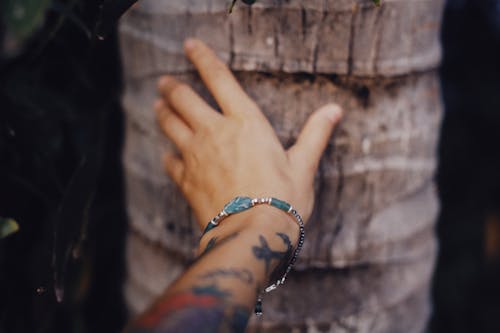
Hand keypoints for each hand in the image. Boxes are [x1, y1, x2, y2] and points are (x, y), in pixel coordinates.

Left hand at [155, 38, 341, 231]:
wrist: (252, 234)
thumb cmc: (283, 199)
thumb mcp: (304, 165)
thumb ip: (316, 134)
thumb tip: (334, 110)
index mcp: (246, 122)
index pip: (219, 79)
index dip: (202, 58)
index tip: (190, 45)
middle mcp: (215, 133)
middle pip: (183, 99)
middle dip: (172, 87)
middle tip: (164, 82)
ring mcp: (196, 156)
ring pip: (170, 124)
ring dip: (162, 112)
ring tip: (158, 105)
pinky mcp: (186, 181)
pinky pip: (170, 162)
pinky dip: (168, 155)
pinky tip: (168, 155)